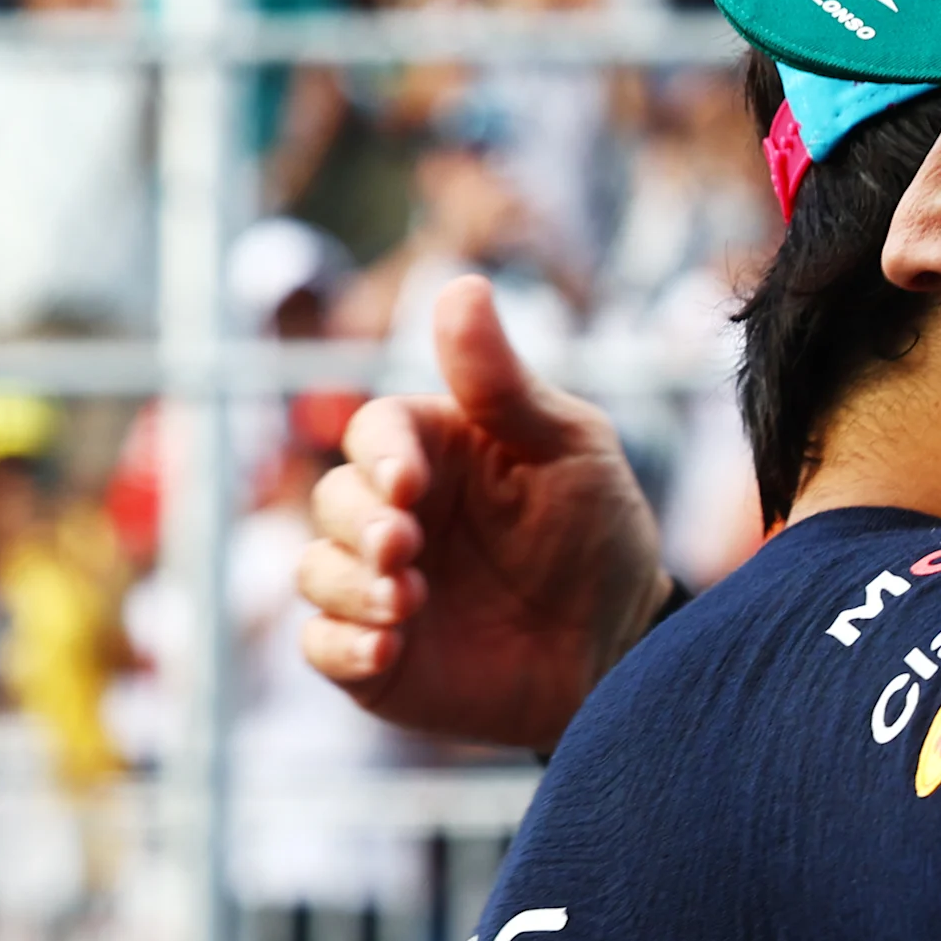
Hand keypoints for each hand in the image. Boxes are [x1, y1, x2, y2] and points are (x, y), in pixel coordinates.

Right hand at [296, 276, 670, 748]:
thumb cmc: (597, 531)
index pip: (374, 431)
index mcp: (434, 449)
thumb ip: (504, 383)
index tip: (409, 481)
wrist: (623, 643)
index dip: (381, 453)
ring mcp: (378, 582)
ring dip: (350, 586)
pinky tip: (387, 650)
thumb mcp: (569, 446)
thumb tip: (461, 285)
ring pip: (316, 571)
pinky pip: (322, 646)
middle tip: (403, 545)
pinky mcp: (377, 655)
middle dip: (360, 524)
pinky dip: (342, 646)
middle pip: (333, 499)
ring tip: (407, 603)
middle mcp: (395, 511)